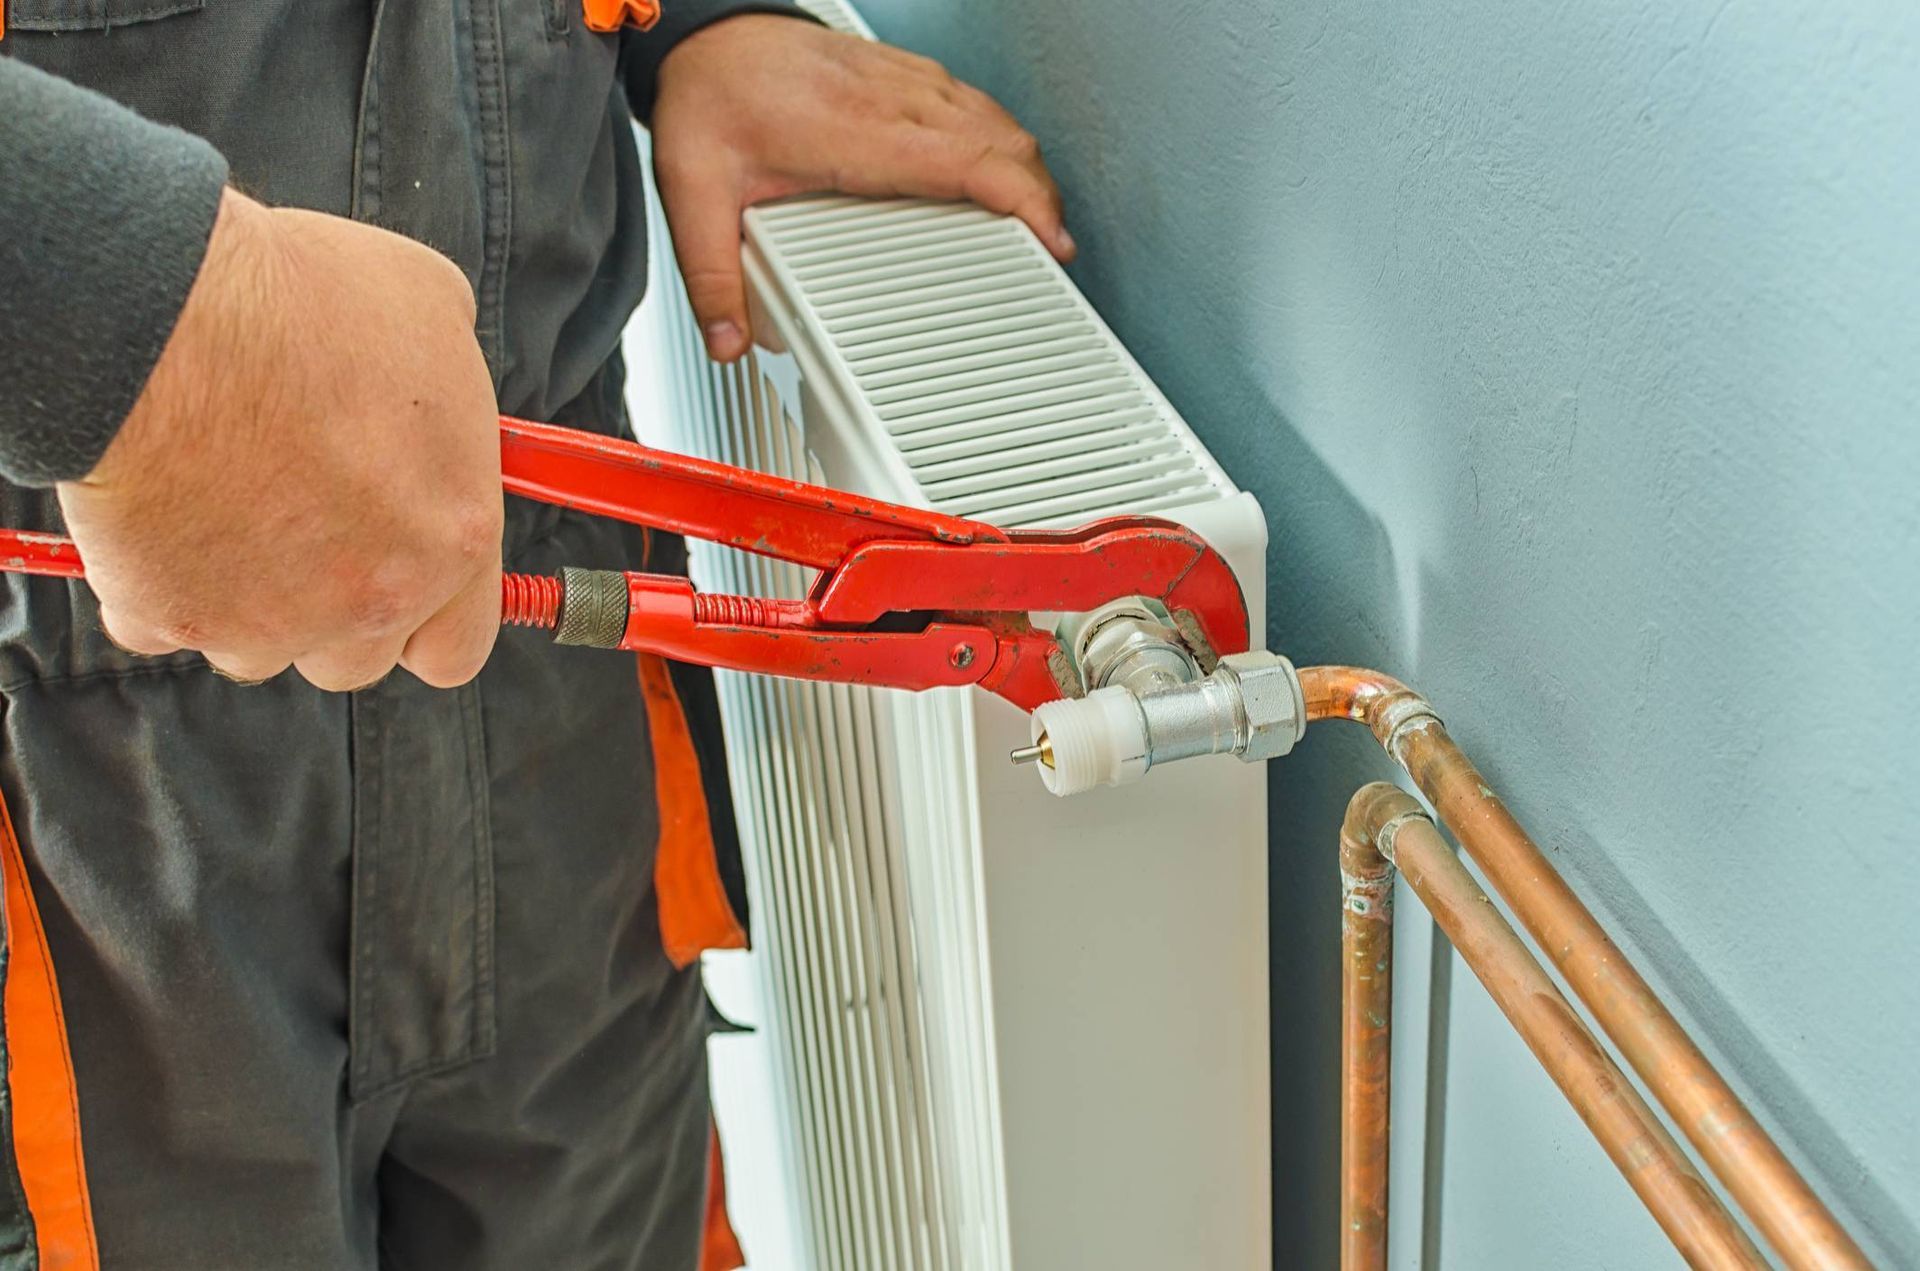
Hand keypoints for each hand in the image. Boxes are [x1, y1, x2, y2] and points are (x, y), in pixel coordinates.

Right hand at [58, 189, 504, 690]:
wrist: (168, 315)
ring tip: (228, 505)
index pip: (458, 647)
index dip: (429, 621)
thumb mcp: (432, 310)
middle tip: (304, 532)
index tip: (402, 585)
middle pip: (356, 660)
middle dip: (333, 611)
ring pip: (260, 650)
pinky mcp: (174, 616)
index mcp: (453, 537)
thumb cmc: (300, 303)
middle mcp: (372, 596)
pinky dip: (158, 583)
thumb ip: (451, 387)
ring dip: (248, 600)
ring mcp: (270, 619)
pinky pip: (163, 624)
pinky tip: (162, 507)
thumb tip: (443, 386)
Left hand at [652, 15, 1074, 360]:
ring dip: (1025, 169)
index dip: (1024, 202)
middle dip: (1041, 199)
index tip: (1051, 242)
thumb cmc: (711, 97)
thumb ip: (711, 274)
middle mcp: (893, 101)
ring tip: (1034, 220)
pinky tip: (994, 172)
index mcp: (858, 134)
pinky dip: (1000, 142)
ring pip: (997, 120)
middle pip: (1004, 143)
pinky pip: (975, 104)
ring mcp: (904, 81)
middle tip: (1050, 250)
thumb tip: (730, 340)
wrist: (707, 34)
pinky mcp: (903, 73)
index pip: (970, 162)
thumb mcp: (695, 192)